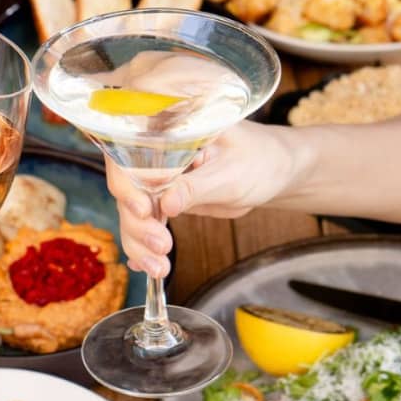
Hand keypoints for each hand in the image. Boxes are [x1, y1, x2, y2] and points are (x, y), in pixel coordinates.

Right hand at [107, 121, 298, 276]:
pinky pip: (145, 225)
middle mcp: (155, 155)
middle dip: (138, 223)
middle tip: (162, 245)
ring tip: (160, 267)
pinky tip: (145, 266)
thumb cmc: (259, 159)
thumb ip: (197, 187)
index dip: (128, 183)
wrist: (273, 172)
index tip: (143, 210)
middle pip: (127, 190)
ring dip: (140, 243)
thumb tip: (166, 204)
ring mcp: (157, 181)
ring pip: (132, 213)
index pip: (131, 154)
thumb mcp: (231, 173)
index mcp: (168, 132)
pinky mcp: (162, 202)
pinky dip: (143, 248)